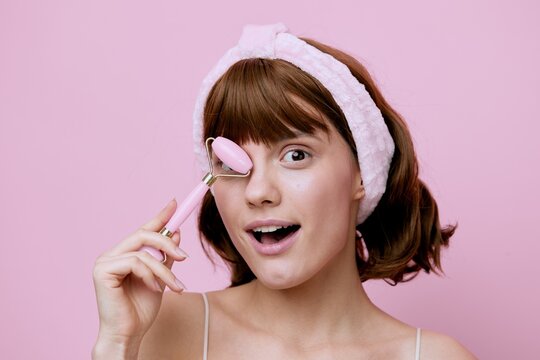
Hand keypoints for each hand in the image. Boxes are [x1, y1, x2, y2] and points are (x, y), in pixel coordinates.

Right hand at [92, 199, 187, 347]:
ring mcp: (104, 262)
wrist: (129, 334)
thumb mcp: (161, 277)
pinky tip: (156, 288)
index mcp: (124, 254)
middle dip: (167, 243)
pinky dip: (151, 275)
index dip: (160, 216)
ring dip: (165, 269)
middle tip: (184, 257)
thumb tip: (176, 232)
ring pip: (143, 252)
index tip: (175, 203)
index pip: (143, 230)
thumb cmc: (141, 309)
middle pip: (143, 234)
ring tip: (176, 286)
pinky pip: (136, 263)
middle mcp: (112, 255)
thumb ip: (166, 256)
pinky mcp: (102, 271)